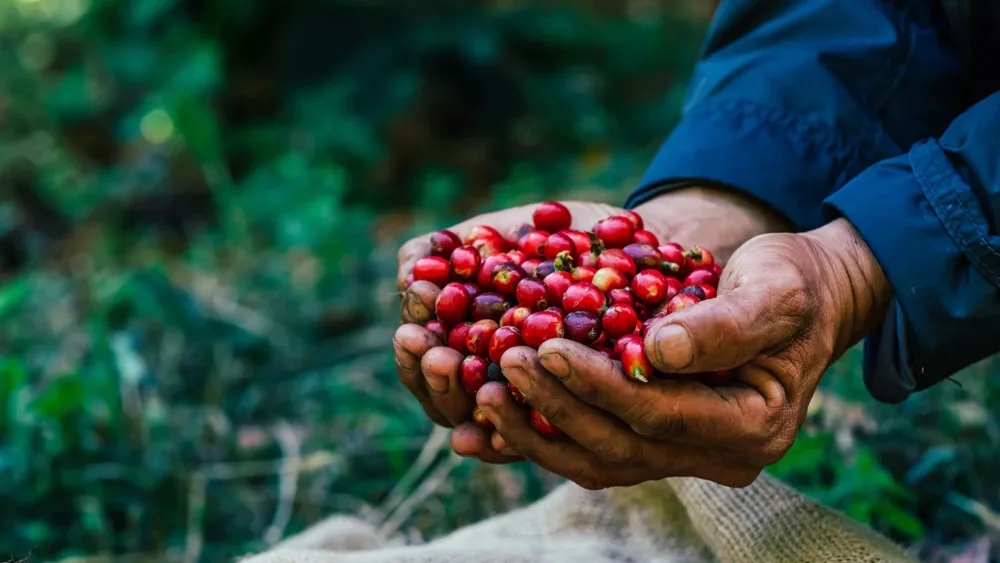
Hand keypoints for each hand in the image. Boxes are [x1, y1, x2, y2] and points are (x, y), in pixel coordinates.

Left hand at [394, 187, 789, 463]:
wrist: (804, 296)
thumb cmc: (794, 282)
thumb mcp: (776, 289)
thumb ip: (728, 322)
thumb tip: (659, 349)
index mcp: (753, 425)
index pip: (660, 414)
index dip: (600, 385)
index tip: (548, 346)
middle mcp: (719, 454)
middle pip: (621, 447)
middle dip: (557, 407)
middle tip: (505, 364)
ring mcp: (685, 453)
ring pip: (598, 460)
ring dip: (537, 430)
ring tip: (484, 391)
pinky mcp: (656, 437)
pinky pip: (592, 446)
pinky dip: (544, 431)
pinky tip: (496, 408)